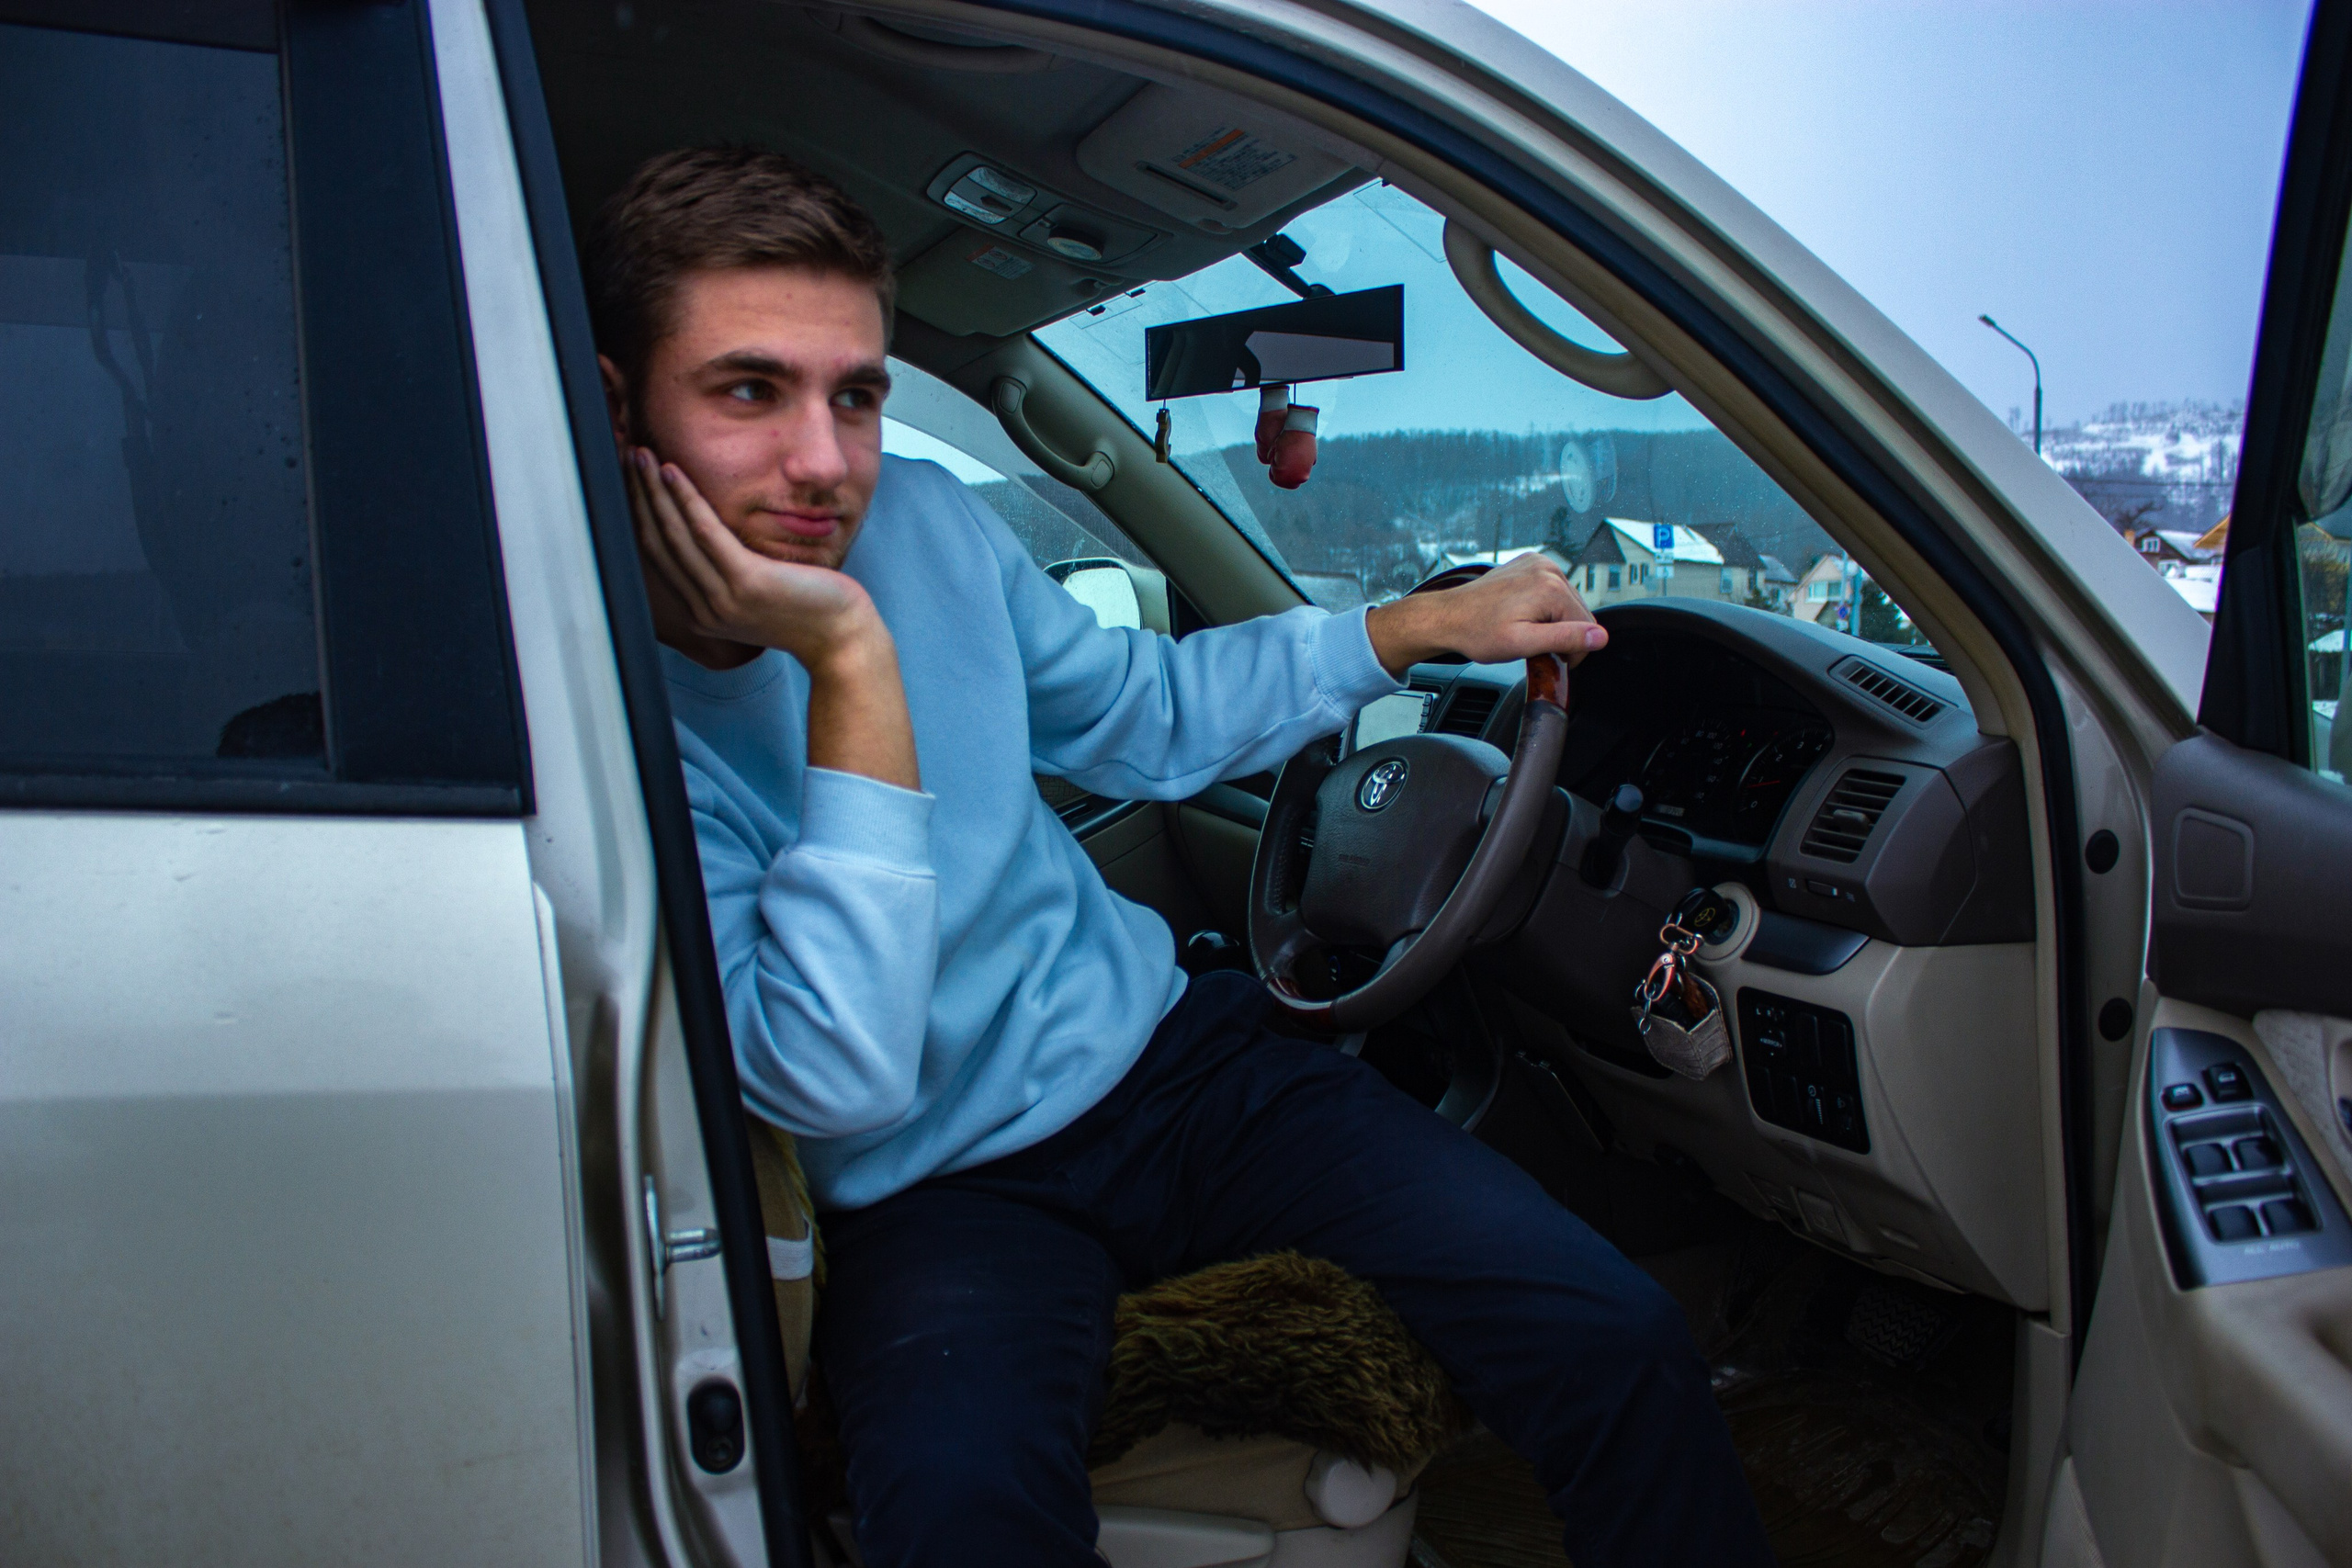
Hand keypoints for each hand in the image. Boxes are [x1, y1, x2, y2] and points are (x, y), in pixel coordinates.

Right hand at [627, 447, 919, 789]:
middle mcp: (704, 609)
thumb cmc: (808, 609)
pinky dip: (685, 500)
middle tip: (627, 459)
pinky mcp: (745, 583)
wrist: (841, 637)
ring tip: (642, 456)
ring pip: (674, 535)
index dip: (641, 515)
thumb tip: (710, 536)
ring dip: (653, 491)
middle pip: (657, 543)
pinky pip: (705, 533)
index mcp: (703, 611)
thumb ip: (728, 572)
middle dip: (638, 497)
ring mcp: (722, 599)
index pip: (660, 557)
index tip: (632, 481)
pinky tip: (674, 473)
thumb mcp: (757, 591)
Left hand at [1364, 553, 1607, 676]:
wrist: (1448, 617)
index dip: (1573, 650)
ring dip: (1553, 620)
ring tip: (1526, 629)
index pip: (1588, 625)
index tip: (1551, 659)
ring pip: (1566, 601)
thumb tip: (1600, 637)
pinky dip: (1544, 606)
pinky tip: (1523, 615)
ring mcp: (1538, 563)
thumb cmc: (1478, 632)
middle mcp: (1548, 568)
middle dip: (1563, 633)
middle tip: (1534, 645)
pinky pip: (1551, 589)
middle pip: (1578, 611)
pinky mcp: (1529, 563)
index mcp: (1551, 587)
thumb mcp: (1523, 644)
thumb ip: (1564, 638)